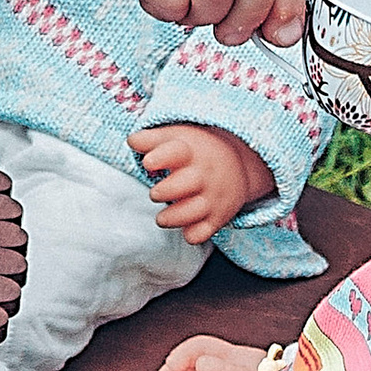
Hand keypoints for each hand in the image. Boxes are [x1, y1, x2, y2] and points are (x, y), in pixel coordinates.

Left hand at [135, 120, 272, 241]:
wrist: (238, 162)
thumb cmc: (196, 150)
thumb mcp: (176, 136)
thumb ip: (151, 139)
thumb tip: (132, 141)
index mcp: (191, 151)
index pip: (176, 151)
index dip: (160, 157)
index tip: (148, 163)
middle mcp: (204, 174)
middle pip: (186, 183)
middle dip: (165, 191)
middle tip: (155, 193)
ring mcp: (212, 196)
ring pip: (194, 211)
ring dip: (173, 218)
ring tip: (161, 218)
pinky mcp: (217, 217)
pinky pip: (204, 232)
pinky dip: (193, 234)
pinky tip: (185, 228)